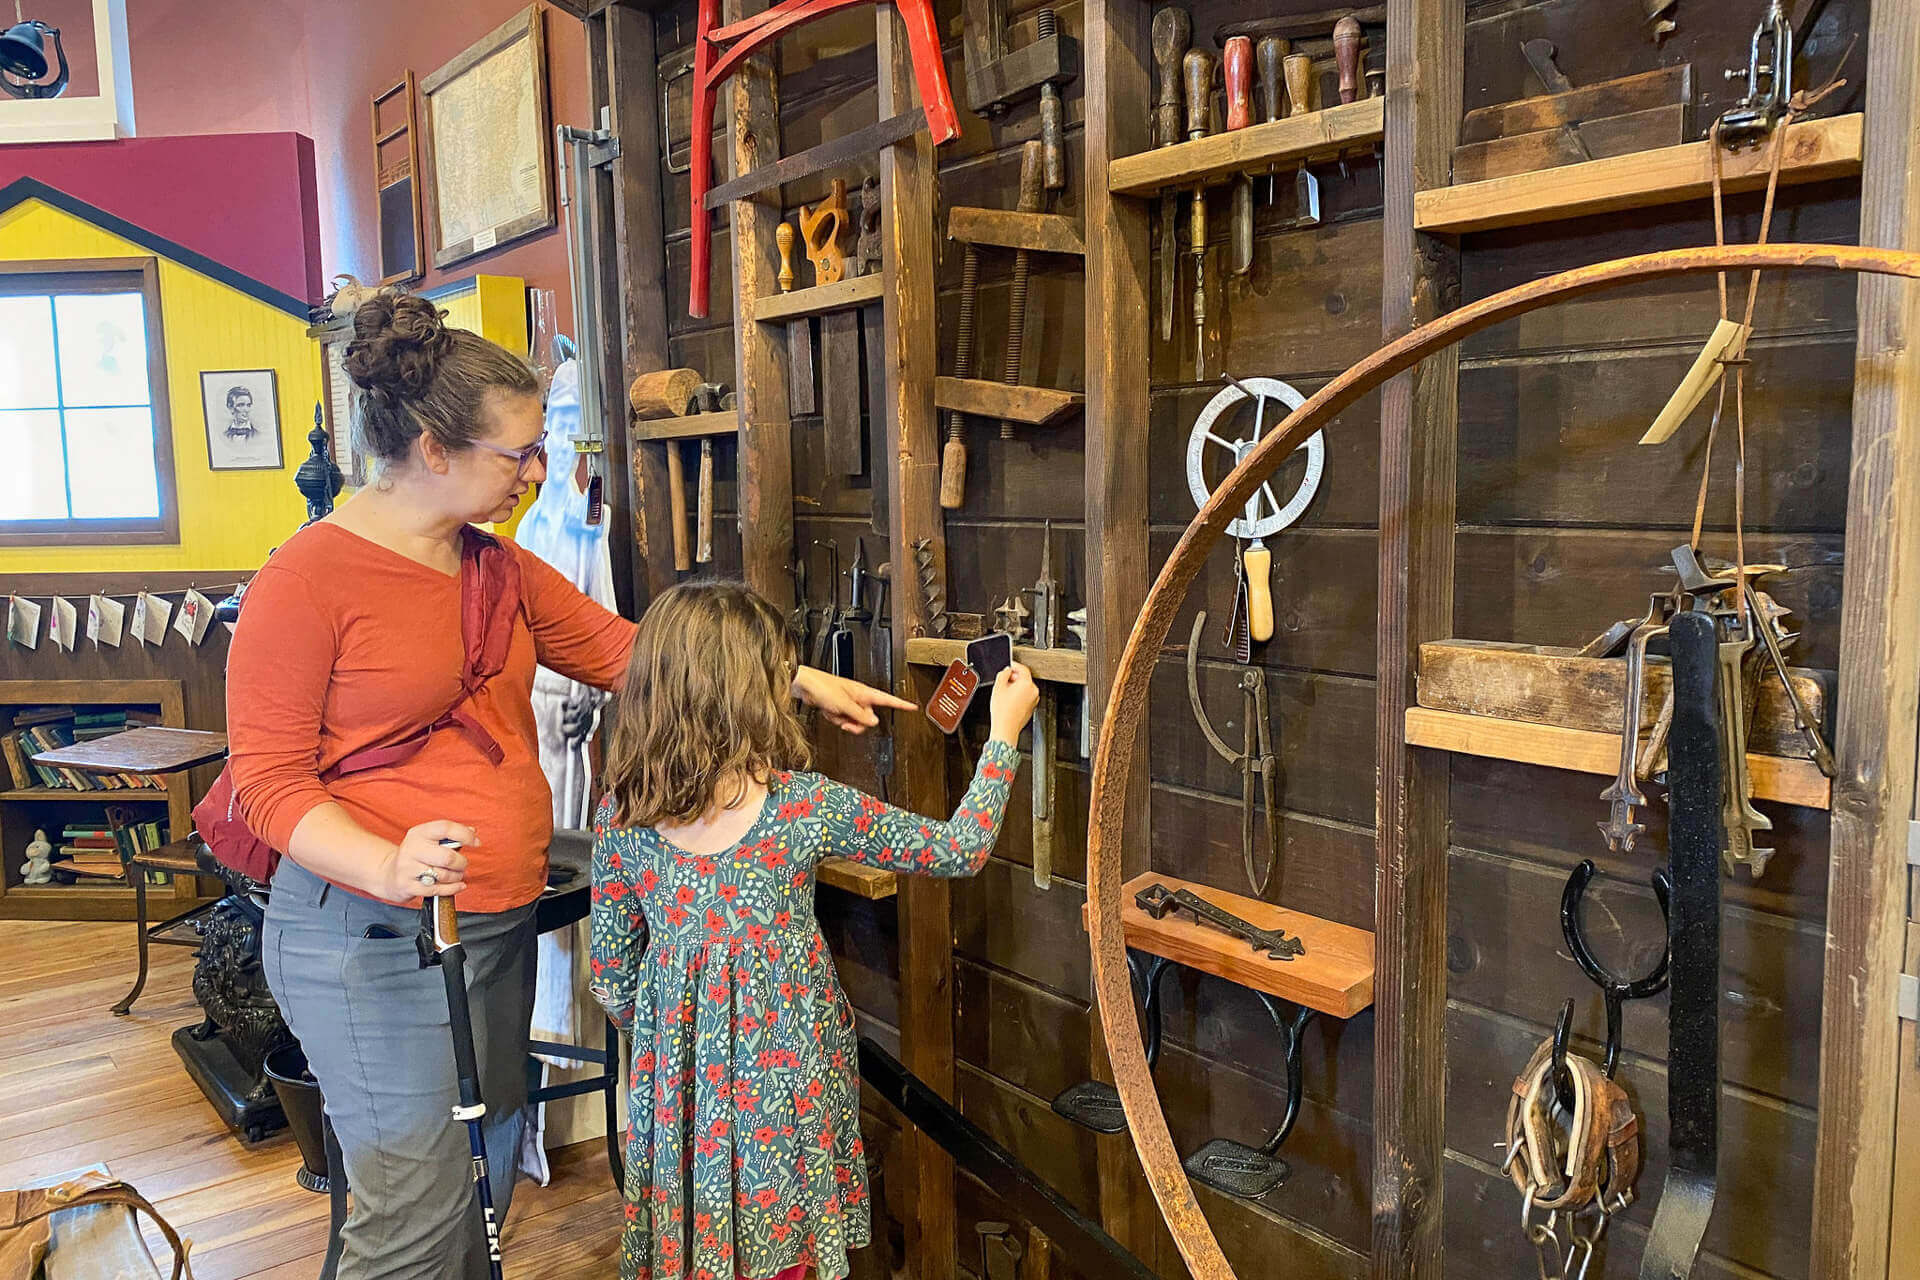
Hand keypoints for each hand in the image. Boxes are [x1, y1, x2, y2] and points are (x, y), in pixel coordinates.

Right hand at [372, 820, 475, 902]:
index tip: (476, 842)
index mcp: (418, 833)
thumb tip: (473, 832)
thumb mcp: (428, 839)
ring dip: (457, 876)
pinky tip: (458, 885)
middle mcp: (412, 849)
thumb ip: (450, 835)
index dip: (465, 835)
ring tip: (457, 874)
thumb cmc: (415, 855)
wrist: (387, 873)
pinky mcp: (407, 886)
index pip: (445, 828)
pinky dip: (452, 888)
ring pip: (443, 875)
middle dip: (461, 863)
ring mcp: (408, 868)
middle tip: (463, 864)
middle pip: (447, 857)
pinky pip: (437, 889)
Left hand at [792, 665, 915, 733]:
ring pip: (855, 721)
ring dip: (845, 721)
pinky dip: (835, 719)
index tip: (912, 707)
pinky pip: (843, 720)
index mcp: (864, 692)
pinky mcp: (838, 707)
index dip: (901, 704)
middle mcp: (858, 697)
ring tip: (835, 714)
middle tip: (847, 721)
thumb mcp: (844, 704)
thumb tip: (874, 721)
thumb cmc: (823, 687)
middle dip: (857, 722)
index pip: (888, 699)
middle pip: (869, 717)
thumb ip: (860, 715)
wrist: (805, 685)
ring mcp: (848, 702)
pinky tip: (829, 712)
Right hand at [988, 663, 1039, 744]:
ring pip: (1025, 688)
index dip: (1014, 666)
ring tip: (1005, 694)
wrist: (1006, 729)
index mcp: (1027, 684)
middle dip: (1014, 678)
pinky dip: (1019, 696)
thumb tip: (1007, 671)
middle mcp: (1033, 691)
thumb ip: (1004, 673)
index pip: (1023, 669)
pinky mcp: (1032, 707)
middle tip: (1004, 682)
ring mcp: (1034, 700)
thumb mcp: (998, 687)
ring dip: (1016, 688)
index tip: (1009, 666)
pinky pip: (1026, 697)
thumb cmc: (1003, 711)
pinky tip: (1009, 702)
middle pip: (1024, 679)